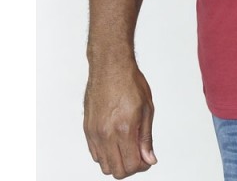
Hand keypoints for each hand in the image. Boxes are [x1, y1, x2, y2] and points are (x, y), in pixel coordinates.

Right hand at [84, 60, 156, 177]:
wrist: (110, 66)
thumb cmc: (130, 82)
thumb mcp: (147, 108)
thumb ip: (146, 137)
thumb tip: (149, 159)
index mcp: (124, 129)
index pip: (131, 165)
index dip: (142, 166)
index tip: (147, 158)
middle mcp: (106, 134)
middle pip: (117, 170)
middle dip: (130, 167)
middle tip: (139, 154)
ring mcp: (94, 133)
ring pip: (104, 165)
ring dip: (117, 162)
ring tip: (127, 147)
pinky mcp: (87, 129)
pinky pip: (95, 154)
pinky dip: (106, 154)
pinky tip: (116, 141)